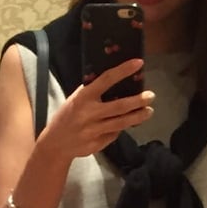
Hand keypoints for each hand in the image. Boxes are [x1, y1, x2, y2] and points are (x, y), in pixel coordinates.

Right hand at [39, 59, 153, 162]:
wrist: (55, 144)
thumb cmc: (67, 116)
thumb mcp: (75, 99)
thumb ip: (92, 91)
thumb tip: (117, 80)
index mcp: (83, 97)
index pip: (106, 80)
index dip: (123, 71)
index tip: (138, 63)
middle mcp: (89, 114)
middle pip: (120, 106)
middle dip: (138, 101)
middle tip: (151, 96)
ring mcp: (93, 131)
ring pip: (121, 123)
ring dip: (138, 116)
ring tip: (149, 111)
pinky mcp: (97, 144)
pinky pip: (114, 135)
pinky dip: (121, 128)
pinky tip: (125, 124)